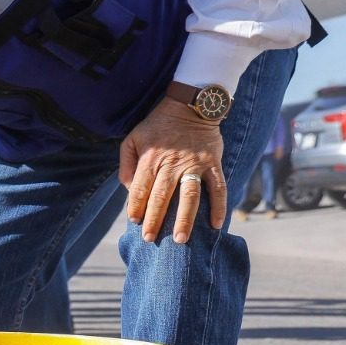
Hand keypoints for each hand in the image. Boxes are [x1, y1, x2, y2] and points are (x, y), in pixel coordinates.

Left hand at [120, 98, 225, 242]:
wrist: (190, 105)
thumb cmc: (157, 126)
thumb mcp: (133, 139)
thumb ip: (127, 165)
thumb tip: (129, 190)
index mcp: (150, 159)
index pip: (140, 189)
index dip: (136, 207)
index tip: (135, 223)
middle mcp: (171, 164)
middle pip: (161, 196)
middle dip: (154, 219)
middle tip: (150, 239)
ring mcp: (194, 164)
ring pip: (189, 195)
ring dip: (185, 219)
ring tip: (180, 238)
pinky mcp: (213, 163)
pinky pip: (218, 187)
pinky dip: (219, 206)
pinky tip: (216, 224)